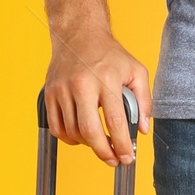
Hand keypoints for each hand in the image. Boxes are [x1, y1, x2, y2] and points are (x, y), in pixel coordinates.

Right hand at [43, 33, 150, 165]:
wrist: (79, 34)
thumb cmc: (109, 54)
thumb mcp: (136, 71)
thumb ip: (144, 101)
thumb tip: (142, 130)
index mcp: (106, 79)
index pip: (114, 121)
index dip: (121, 145)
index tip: (127, 157)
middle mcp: (82, 84)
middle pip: (89, 131)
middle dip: (103, 152)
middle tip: (114, 160)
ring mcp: (62, 89)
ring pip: (72, 131)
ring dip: (88, 145)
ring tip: (100, 145)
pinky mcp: (49, 93)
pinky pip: (56, 126)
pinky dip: (69, 138)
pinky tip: (81, 137)